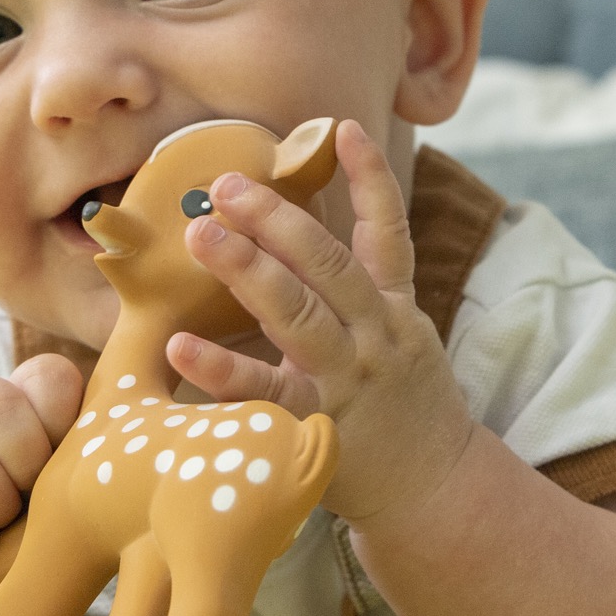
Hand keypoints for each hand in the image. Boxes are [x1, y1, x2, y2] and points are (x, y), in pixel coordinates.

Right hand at [0, 354, 82, 587]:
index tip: (66, 467)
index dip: (60, 423)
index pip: (49, 376)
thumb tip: (133, 441)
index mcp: (29, 398)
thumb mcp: (77, 489)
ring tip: (2, 528)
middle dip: (24, 465)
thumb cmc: (45, 530)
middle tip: (31, 501)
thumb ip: (98, 455)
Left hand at [167, 118, 474, 523]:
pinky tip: (181, 345)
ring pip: (302, 315)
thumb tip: (299, 232)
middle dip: (278, 219)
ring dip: (250, 270)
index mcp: (394, 307)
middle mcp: (376, 334)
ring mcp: (350, 380)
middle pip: (329, 265)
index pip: (388, 232)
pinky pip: (267, 393)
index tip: (346, 127)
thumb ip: (361, 288)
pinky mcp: (321, 426)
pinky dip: (222, 369)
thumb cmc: (401, 403)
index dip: (370, 178)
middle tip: (225, 185)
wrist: (434, 488)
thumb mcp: (400, 335)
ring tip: (203, 235)